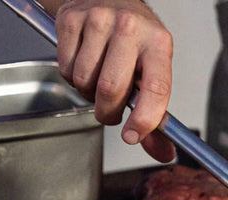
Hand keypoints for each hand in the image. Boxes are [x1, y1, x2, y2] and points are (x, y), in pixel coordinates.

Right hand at [54, 0, 176, 161]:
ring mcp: (98, 19)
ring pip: (84, 80)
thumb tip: (162, 153)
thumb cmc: (134, 42)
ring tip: (97, 79)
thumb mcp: (152, 71)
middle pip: (111, 89)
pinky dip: (71, 76)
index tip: (133, 136)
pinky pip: (65, 67)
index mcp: (158, 43)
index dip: (144, 119)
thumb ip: (154, 115)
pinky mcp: (70, 18)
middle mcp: (130, 27)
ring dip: (87, 92)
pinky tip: (83, 63)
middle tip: (109, 111)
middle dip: (107, 111)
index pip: (156, 89)